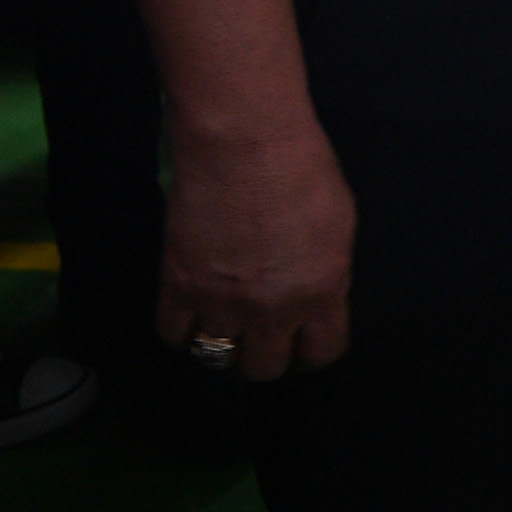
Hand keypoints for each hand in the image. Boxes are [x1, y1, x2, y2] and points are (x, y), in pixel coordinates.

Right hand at [153, 121, 353, 379]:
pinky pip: (173, 334)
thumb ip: (326, 271)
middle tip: (262, 329)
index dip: (313, 350)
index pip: (323, 353)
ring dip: (222, 341)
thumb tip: (314, 293)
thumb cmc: (304, 169)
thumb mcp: (339, 226)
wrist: (244, 143)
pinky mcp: (178, 287)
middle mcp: (272, 310)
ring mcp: (221, 303)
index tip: (305, 340)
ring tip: (225, 319)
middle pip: (264, 368)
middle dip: (266, 351)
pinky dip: (182, 326)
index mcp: (322, 292)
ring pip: (216, 358)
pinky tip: (191, 308)